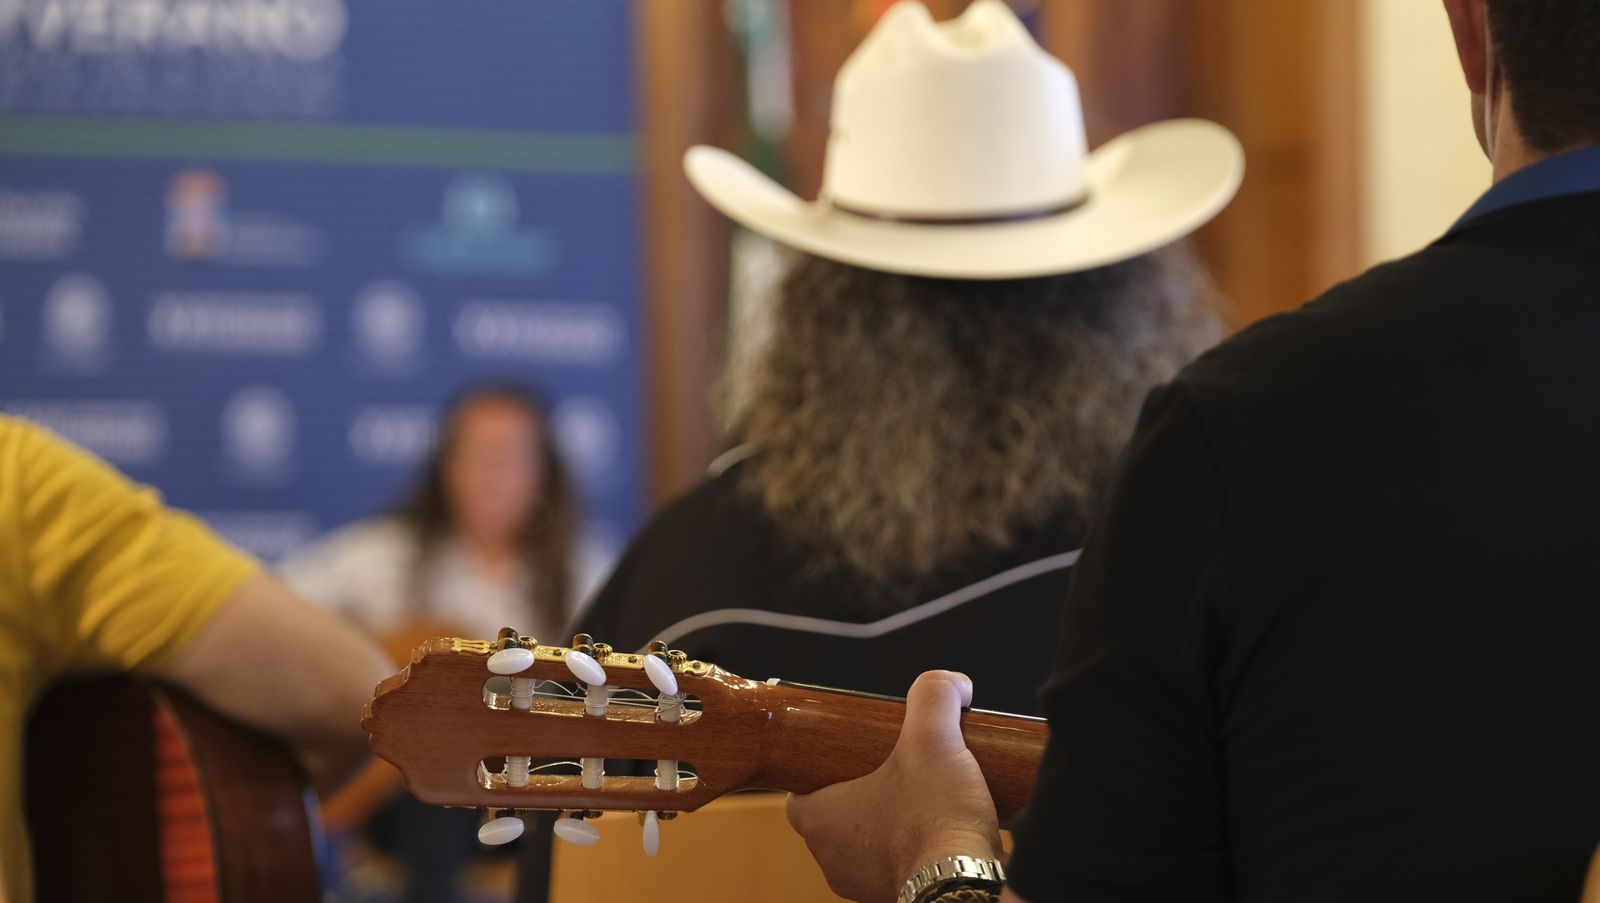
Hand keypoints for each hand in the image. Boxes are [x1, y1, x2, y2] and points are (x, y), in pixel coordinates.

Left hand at [787, 670, 1003, 902]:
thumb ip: (934, 696)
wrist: (968, 882)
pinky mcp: (897, 897)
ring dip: (887, 824)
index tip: (847, 758)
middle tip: (891, 771)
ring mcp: (864, 885)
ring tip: (919, 798)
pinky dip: (911, 849)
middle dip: (862, 795)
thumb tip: (953, 682)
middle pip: (834, 819)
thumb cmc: (936, 817)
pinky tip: (937, 829)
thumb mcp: (933, 738)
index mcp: (822, 824)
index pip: (798, 797)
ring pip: (864, 846)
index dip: (819, 774)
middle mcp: (834, 861)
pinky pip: (894, 867)